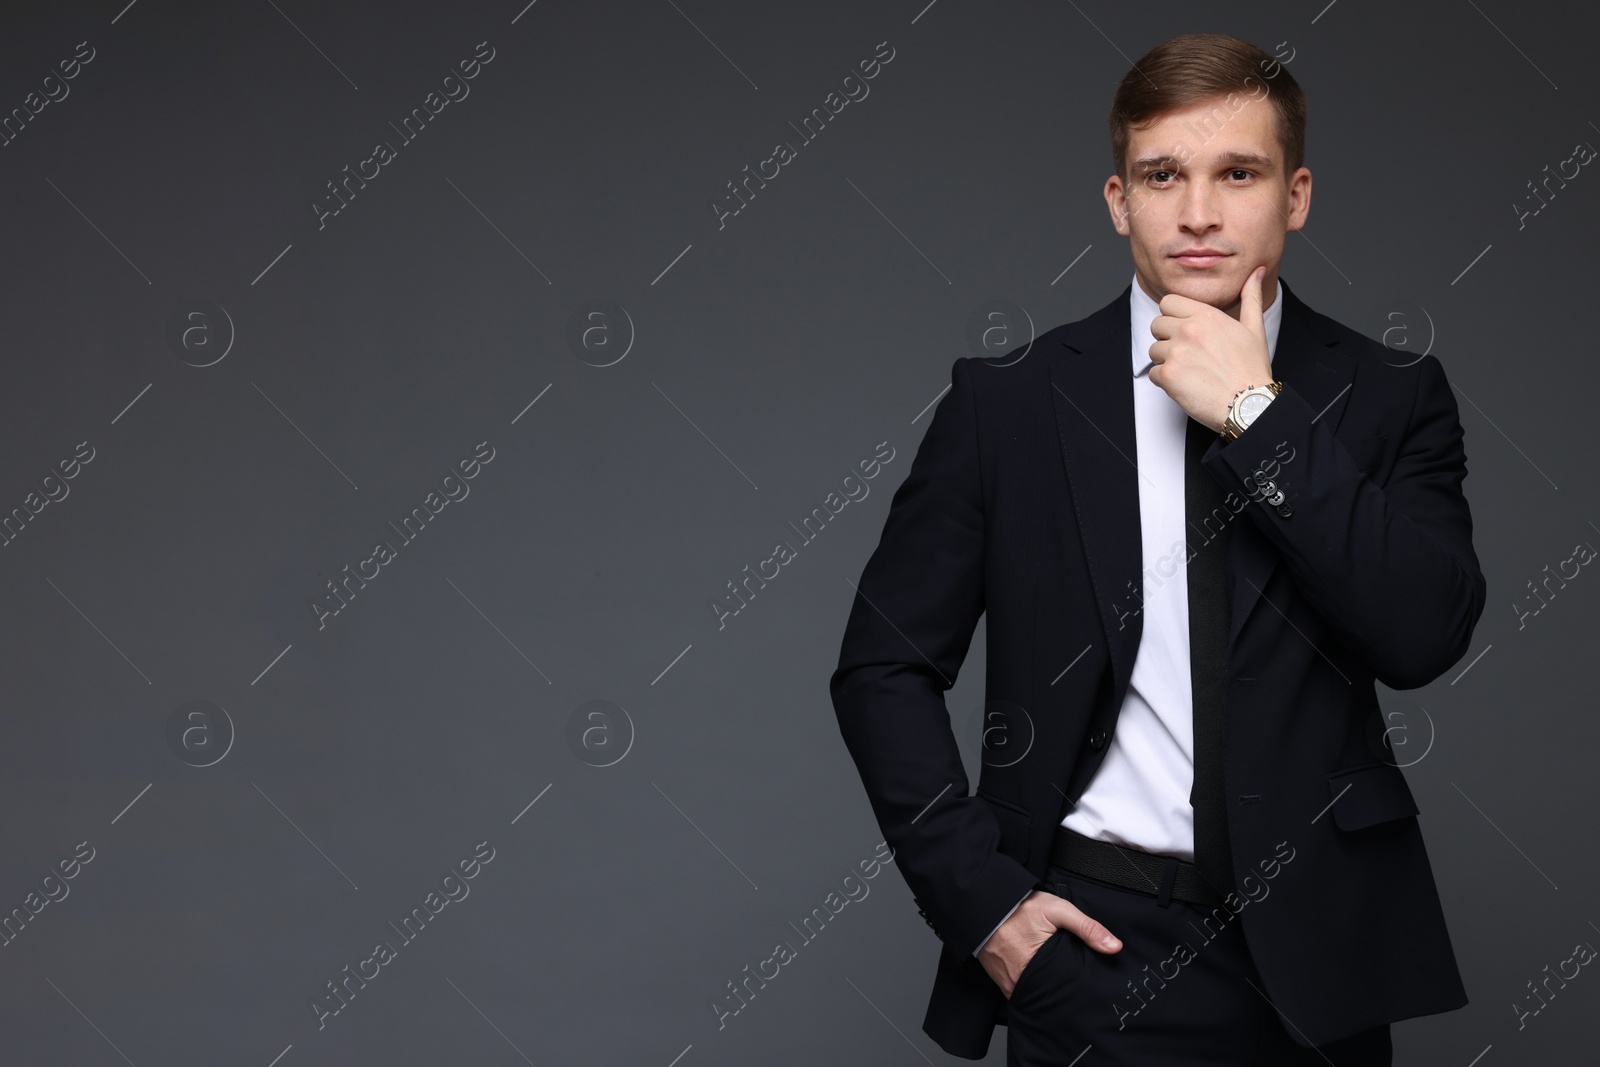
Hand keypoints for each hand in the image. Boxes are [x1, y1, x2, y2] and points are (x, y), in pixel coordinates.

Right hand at [976, 888, 1121, 998]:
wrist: (984, 902)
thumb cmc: (1019, 906)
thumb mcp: (1058, 910)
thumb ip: (1087, 928)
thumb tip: (1114, 947)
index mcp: (1037, 965)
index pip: (1064, 988)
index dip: (1075, 986)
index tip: (1083, 981)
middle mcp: (1020, 979)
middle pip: (1049, 993)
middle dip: (1060, 989)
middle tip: (1069, 978)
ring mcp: (1008, 982)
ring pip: (1033, 994)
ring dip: (1043, 988)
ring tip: (1054, 978)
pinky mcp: (999, 980)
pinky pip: (1018, 990)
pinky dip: (1028, 985)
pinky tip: (1035, 975)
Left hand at [1148, 264, 1273, 432]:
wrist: (1249, 404)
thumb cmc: (1252, 369)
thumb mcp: (1254, 328)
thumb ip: (1250, 297)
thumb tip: (1256, 271)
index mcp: (1206, 316)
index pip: (1168, 302)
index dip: (1173, 315)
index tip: (1184, 328)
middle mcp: (1188, 330)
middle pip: (1156, 324)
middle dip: (1167, 338)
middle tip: (1188, 353)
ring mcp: (1176, 352)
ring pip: (1153, 350)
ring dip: (1166, 361)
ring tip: (1190, 370)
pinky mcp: (1168, 375)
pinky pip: (1153, 373)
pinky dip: (1165, 381)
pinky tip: (1186, 384)